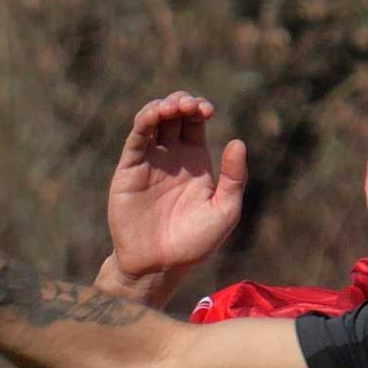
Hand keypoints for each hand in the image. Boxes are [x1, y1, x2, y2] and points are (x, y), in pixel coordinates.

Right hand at [106, 92, 246, 286]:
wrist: (159, 266)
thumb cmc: (195, 243)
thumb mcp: (224, 211)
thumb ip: (234, 178)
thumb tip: (238, 142)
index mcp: (195, 161)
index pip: (195, 122)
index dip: (199, 108)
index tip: (207, 110)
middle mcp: (171, 156)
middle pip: (174, 115)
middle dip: (182, 102)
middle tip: (191, 106)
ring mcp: (149, 161)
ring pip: (152, 120)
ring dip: (162, 106)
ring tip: (174, 106)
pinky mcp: (129, 169)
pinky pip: (136, 139)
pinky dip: (144, 120)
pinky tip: (155, 114)